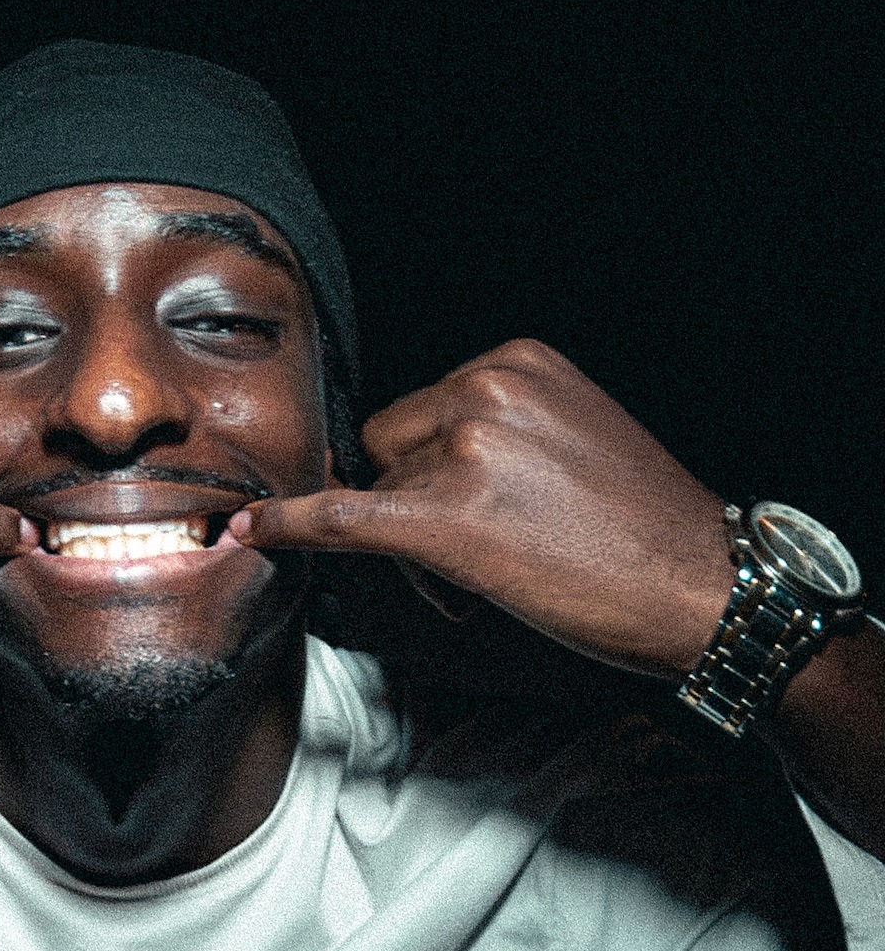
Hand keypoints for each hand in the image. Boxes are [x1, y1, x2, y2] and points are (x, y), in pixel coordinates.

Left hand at [233, 340, 733, 679]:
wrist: (704, 589)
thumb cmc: (644, 532)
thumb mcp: (569, 443)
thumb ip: (493, 435)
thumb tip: (403, 466)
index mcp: (517, 361)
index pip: (423, 410)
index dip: (431, 470)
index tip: (471, 510)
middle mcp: (487, 387)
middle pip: (391, 445)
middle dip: (415, 502)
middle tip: (487, 557)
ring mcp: (465, 448)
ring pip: (380, 489)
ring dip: (414, 541)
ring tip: (494, 574)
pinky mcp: (447, 517)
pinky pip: (340, 517)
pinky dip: (288, 524)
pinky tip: (245, 530)